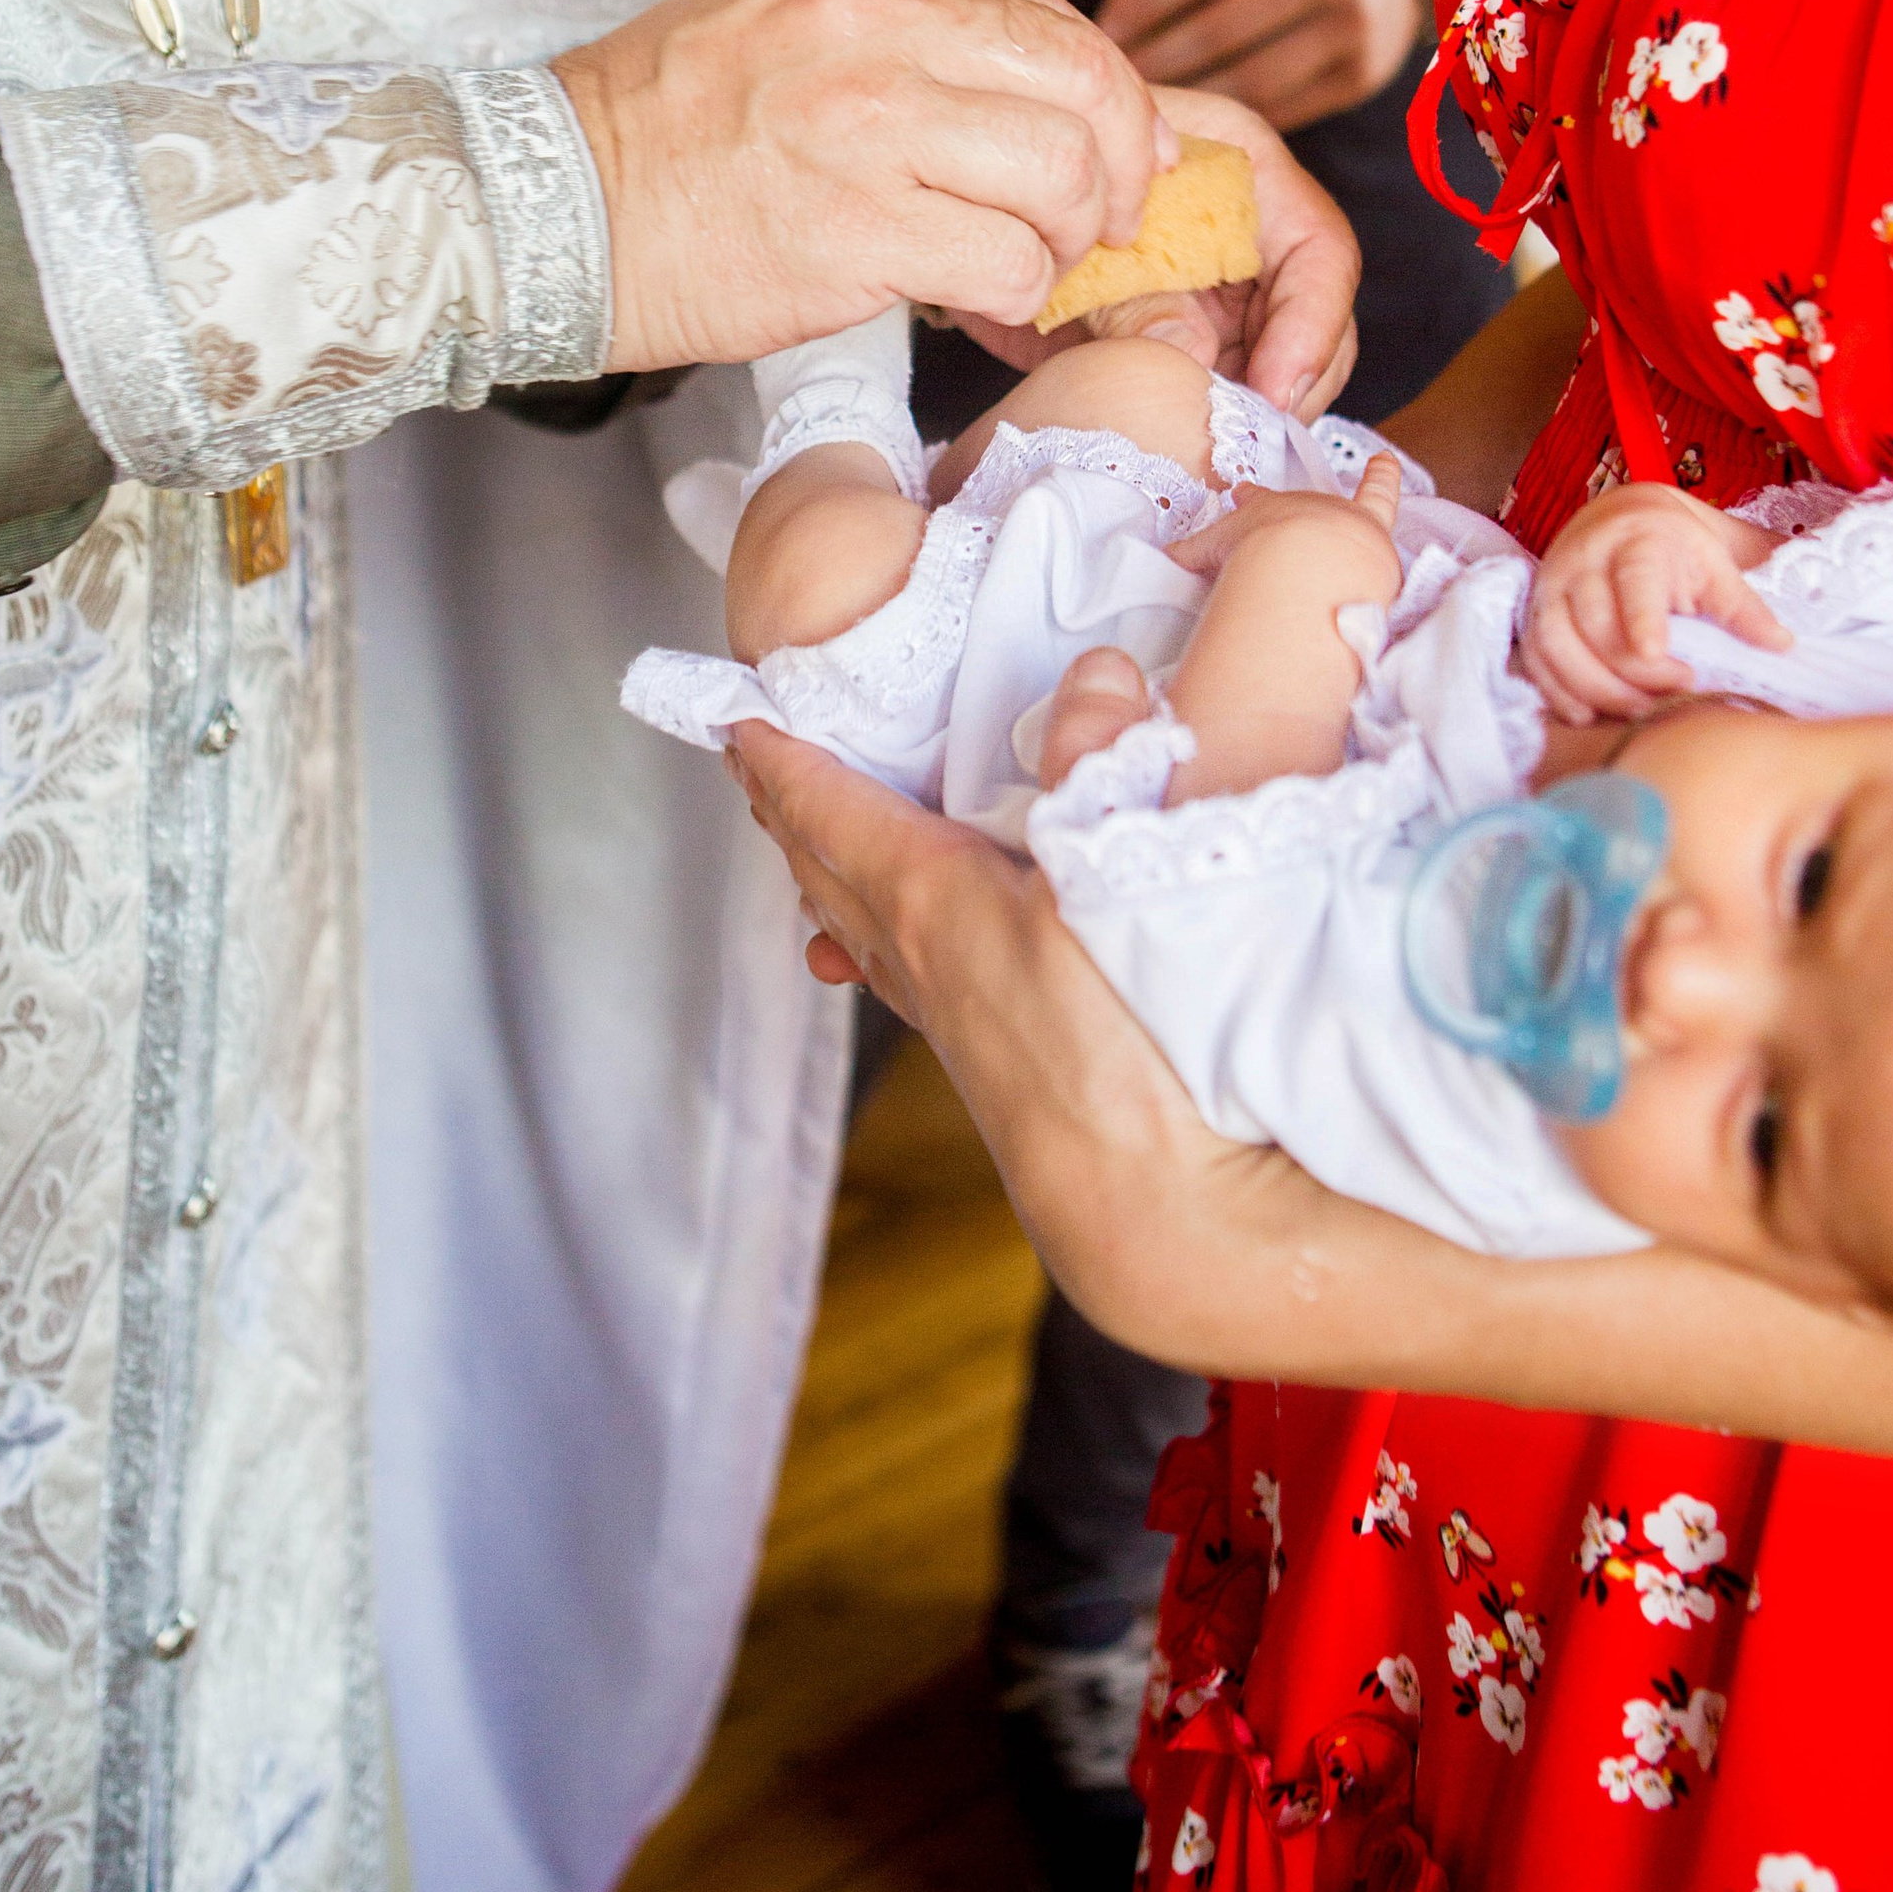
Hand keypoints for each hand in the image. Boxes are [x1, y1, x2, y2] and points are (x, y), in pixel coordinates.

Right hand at [556, 0, 1163, 368]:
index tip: (1114, 149)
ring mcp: (867, 120)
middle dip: (1127, 162)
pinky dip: (1015, 294)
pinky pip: (1007, 262)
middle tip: (1111, 218)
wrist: (544, 205)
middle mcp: (873, 18)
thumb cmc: (667, 130)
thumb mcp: (789, 19)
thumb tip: (1054, 97)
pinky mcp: (857, 226)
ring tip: (1033, 263)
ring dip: (1070, 237)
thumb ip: (910, 32)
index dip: (1105, 93)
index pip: (1046, 12)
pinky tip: (977, 301)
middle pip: (1083, 81)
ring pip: (1065, 174)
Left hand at [727, 722, 1299, 1368]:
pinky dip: (873, 934)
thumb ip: (1106, 762)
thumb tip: (1091, 676)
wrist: (1158, 1215)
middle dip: (786, 805)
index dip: (777, 758)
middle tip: (752, 755)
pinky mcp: (987, 1063)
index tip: (734, 715)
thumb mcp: (1131, 873)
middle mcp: (919, 958)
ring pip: (858, 924)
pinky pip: (901, 975)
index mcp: (931, 898)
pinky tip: (875, 948)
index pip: (829, 808)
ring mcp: (949, 1018)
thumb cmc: (1139, 1047)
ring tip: (804, 835)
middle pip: (825, 864)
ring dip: (825, 870)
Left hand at [942, 84, 1361, 419]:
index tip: (1273, 390)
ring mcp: (1225, 292)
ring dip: (1256, 411)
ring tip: (1208, 441)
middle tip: (1242, 437)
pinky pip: (1228, 389)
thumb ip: (1137, 296)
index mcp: (1243, 175)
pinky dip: (1215, 423)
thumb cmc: (1029, 201)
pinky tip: (1185, 443)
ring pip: (1281, 362)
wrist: (973, 224)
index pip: (1322, 251)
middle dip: (1293, 382)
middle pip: (1316, 316)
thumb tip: (1194, 361)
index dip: (1312, 325)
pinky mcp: (1193, 341)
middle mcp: (1249, 235)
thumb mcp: (1081, 246)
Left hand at [1098, 0, 1425, 132]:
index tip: (1104, 27)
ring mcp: (1351, 29)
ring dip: (1188, 94)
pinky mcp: (1360, 77)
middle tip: (1115, 77)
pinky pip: (1282, 107)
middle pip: (1218, 29)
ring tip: (1147, 104)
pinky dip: (1232, 115)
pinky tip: (1199, 116)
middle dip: (1156, 56)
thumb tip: (1118, 16)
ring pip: (1248, 78)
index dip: (1144, 3)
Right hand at [1166, 452, 1403, 584]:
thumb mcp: (1209, 553)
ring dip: (1325, 506)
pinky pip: (1380, 489)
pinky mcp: (1369, 523)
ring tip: (1320, 509)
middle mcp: (1297, 503)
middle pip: (1289, 504)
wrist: (1305, 559)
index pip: (1252, 502)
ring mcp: (1334, 512)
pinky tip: (1385, 459)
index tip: (1240, 494)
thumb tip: (1166, 557)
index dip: (1247, 500)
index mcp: (1262, 508)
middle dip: (1280, 507)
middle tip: (1269, 509)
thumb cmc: (1254, 550)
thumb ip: (1189, 555)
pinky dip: (1383, 473)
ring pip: (1330, 503)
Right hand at [1519, 480, 1792, 719]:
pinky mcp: (1534, 614)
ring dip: (1597, 690)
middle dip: (1635, 673)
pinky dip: (1559, 693)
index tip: (1655, 653)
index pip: (1635, 582)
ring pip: (1557, 647)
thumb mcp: (1715, 564)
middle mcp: (1583, 561)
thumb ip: (1742, 606)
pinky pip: (1535, 661)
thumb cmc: (1676, 547)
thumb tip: (1782, 645)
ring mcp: (1552, 587)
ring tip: (1641, 711)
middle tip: (1682, 689)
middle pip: (1597, 627)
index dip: (1642, 618)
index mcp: (1637, 542)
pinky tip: (1591, 714)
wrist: (1621, 518)